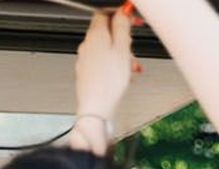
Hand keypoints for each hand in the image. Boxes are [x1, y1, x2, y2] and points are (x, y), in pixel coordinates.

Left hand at [74, 8, 134, 129]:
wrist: (96, 108)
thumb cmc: (109, 82)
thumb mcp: (122, 48)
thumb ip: (122, 26)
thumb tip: (123, 11)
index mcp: (95, 35)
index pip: (104, 13)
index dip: (119, 14)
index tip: (131, 20)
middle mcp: (87, 45)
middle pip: (106, 32)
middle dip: (122, 38)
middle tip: (133, 46)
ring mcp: (85, 59)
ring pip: (106, 49)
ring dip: (121, 54)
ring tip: (132, 66)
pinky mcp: (86, 73)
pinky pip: (102, 63)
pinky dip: (114, 65)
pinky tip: (124, 75)